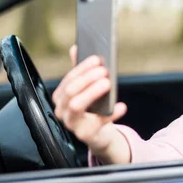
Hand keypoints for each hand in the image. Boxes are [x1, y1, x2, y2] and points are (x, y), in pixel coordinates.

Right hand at [53, 45, 129, 162]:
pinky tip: (121, 106)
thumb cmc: (91, 108)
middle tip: (104, 71)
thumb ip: (80, 71)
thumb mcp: (86, 89)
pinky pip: (98, 124)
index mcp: (61, 96)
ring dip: (92, 92)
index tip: (97, 59)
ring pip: (76, 105)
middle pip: (71, 91)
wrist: (98, 134)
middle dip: (87, 78)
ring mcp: (72, 124)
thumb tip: (76, 47)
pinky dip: (111, 114)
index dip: (83, 68)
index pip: (69, 79)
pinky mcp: (86, 135)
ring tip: (108, 83)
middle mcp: (62, 110)